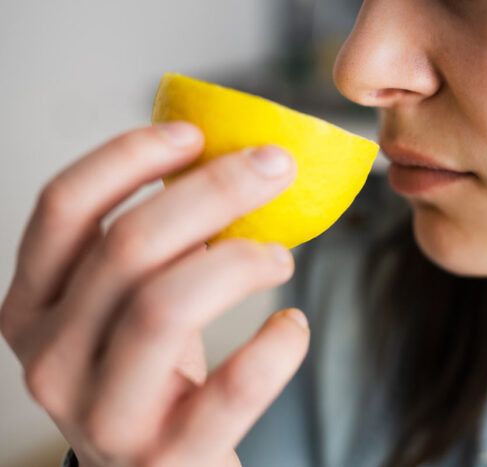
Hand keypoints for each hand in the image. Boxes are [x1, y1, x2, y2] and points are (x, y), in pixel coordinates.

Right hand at [0, 122, 309, 465]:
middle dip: (213, 190)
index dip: (130, 155)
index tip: (195, 134)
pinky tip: (293, 325)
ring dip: (239, 261)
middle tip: (273, 168)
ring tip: (281, 255)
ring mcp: (102, 414)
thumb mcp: (126, 304)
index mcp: (32, 304)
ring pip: (166, 306)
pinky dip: (276, 346)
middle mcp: (51, 358)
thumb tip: (225, 165)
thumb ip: (153, 245)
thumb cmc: (147, 372)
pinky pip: (232, 388)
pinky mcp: (168, 458)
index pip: (63, 206)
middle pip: (128, 246)